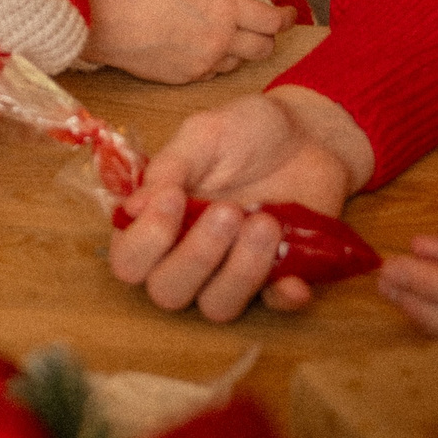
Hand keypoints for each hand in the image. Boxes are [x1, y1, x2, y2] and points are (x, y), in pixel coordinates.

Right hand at [83, 0, 292, 83]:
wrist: (99, 25)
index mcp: (222, 8)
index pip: (271, 20)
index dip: (285, 17)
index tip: (287, 14)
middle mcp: (220, 40)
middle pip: (264, 47)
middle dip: (267, 37)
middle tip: (260, 27)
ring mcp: (203, 64)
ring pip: (239, 63)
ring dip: (239, 50)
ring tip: (225, 37)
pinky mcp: (184, 79)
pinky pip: (212, 72)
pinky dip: (214, 61)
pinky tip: (198, 49)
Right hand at [107, 89, 372, 321]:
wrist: (308, 133)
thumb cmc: (247, 130)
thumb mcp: (204, 135)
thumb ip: (169, 168)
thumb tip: (132, 208)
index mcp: (159, 220)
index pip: (129, 260)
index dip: (146, 242)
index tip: (174, 199)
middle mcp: (187, 254)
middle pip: (168, 292)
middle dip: (198, 256)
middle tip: (230, 210)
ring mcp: (231, 270)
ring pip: (217, 306)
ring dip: (240, 271)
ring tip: (267, 223)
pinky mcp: (275, 277)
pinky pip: (272, 306)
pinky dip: (282, 297)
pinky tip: (294, 278)